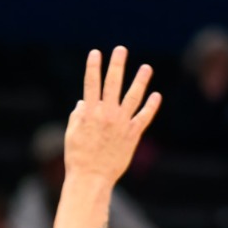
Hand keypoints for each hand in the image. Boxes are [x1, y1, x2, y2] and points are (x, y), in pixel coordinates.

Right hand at [63, 47, 160, 186]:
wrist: (91, 178)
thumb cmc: (78, 158)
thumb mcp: (71, 135)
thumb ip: (77, 116)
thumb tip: (83, 102)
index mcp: (89, 113)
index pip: (91, 84)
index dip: (93, 67)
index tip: (95, 53)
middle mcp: (106, 114)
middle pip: (113, 84)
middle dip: (116, 65)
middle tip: (121, 49)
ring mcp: (121, 123)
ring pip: (133, 96)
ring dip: (140, 80)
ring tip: (146, 68)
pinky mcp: (133, 134)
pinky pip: (144, 116)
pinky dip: (151, 106)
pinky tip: (156, 95)